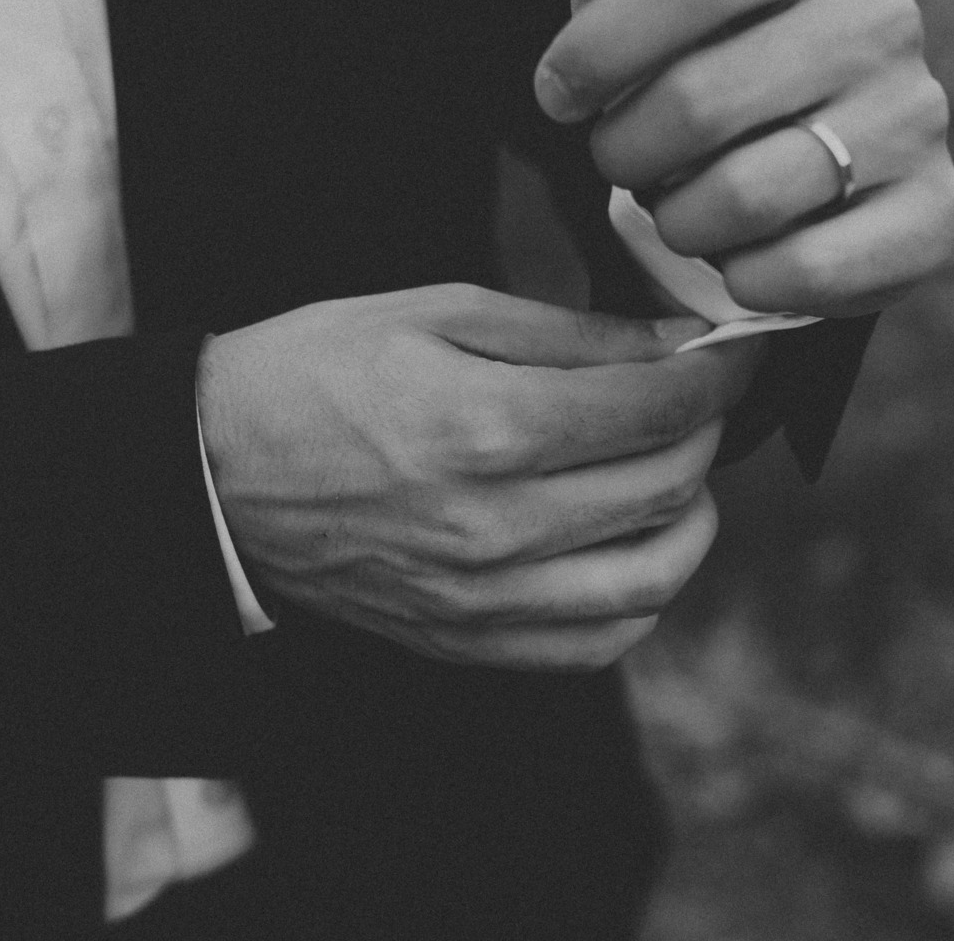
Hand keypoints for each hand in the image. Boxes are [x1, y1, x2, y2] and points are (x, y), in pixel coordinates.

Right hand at [197, 285, 758, 669]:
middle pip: (666, 487)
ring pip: (653, 579)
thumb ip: (566, 332)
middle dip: (707, 429)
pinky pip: (597, 643)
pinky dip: (643, 594)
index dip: (719, 372)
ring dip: (691, 515)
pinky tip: (630, 539)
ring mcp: (483, 599)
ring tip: (675, 466)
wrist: (216, 472)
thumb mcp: (440, 310)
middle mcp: (496, 527)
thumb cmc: (321, 370)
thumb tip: (669, 343)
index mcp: (487, 428)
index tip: (736, 347)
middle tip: (700, 391)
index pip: (655, 410)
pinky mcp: (467, 642)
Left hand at [536, 0, 953, 318]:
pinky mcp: (940, 212)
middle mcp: (884, 15)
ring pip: (748, 194)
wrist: (789, 169)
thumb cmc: (692, 63)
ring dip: (678, 220)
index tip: (556, 95)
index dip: (596, 51)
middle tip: (621, 161)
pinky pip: (810, 267)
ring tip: (678, 207)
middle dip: (625, 150)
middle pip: (699, 99)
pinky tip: (739, 257)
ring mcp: (921, 114)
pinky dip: (747, 276)